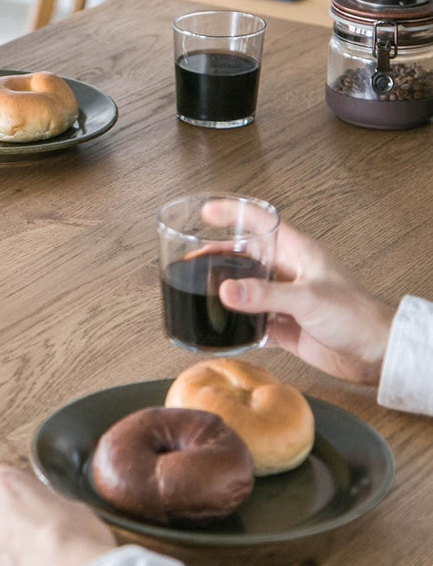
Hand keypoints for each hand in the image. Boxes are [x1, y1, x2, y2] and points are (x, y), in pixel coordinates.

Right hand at [206, 206, 394, 384]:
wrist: (373, 353)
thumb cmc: (356, 316)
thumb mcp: (307, 298)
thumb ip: (265, 294)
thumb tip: (226, 291)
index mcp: (297, 253)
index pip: (260, 222)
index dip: (234, 214)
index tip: (208, 212)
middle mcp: (288, 273)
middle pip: (245, 257)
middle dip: (217, 257)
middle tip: (192, 260)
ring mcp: (284, 301)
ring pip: (245, 290)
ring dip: (224, 291)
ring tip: (198, 292)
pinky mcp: (282, 326)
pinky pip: (250, 322)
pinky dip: (234, 325)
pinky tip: (222, 328)